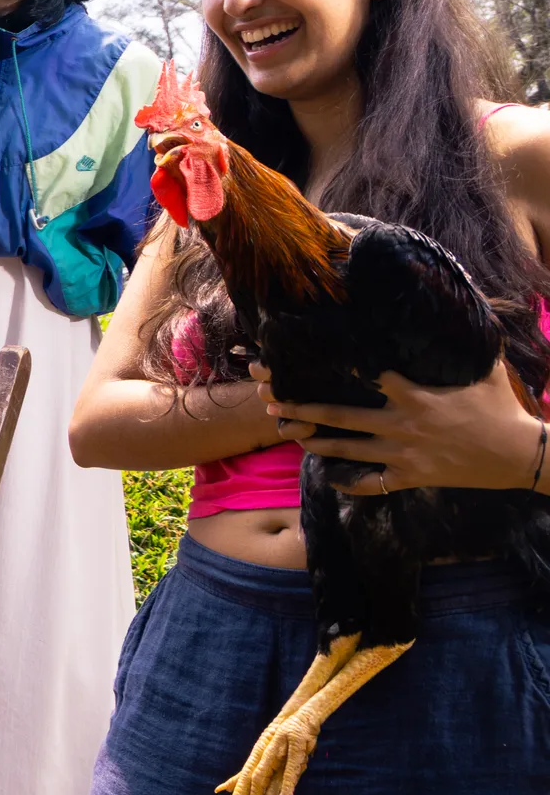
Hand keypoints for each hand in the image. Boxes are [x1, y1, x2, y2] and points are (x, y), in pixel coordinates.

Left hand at [260, 359, 542, 493]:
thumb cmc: (501, 410)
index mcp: (415, 396)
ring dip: (317, 443)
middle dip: (305, 409)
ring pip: (347, 450)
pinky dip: (350, 482)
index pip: (371, 378)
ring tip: (292, 435)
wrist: (518, 455)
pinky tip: (332, 479)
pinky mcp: (409, 477)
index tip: (314, 361)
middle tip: (276, 403)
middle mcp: (401, 425)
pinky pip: (371, 483)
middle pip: (342, 416)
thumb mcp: (486, 371)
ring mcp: (402, 454)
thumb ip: (468, 346)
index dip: (343, 369)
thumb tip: (467, 310)